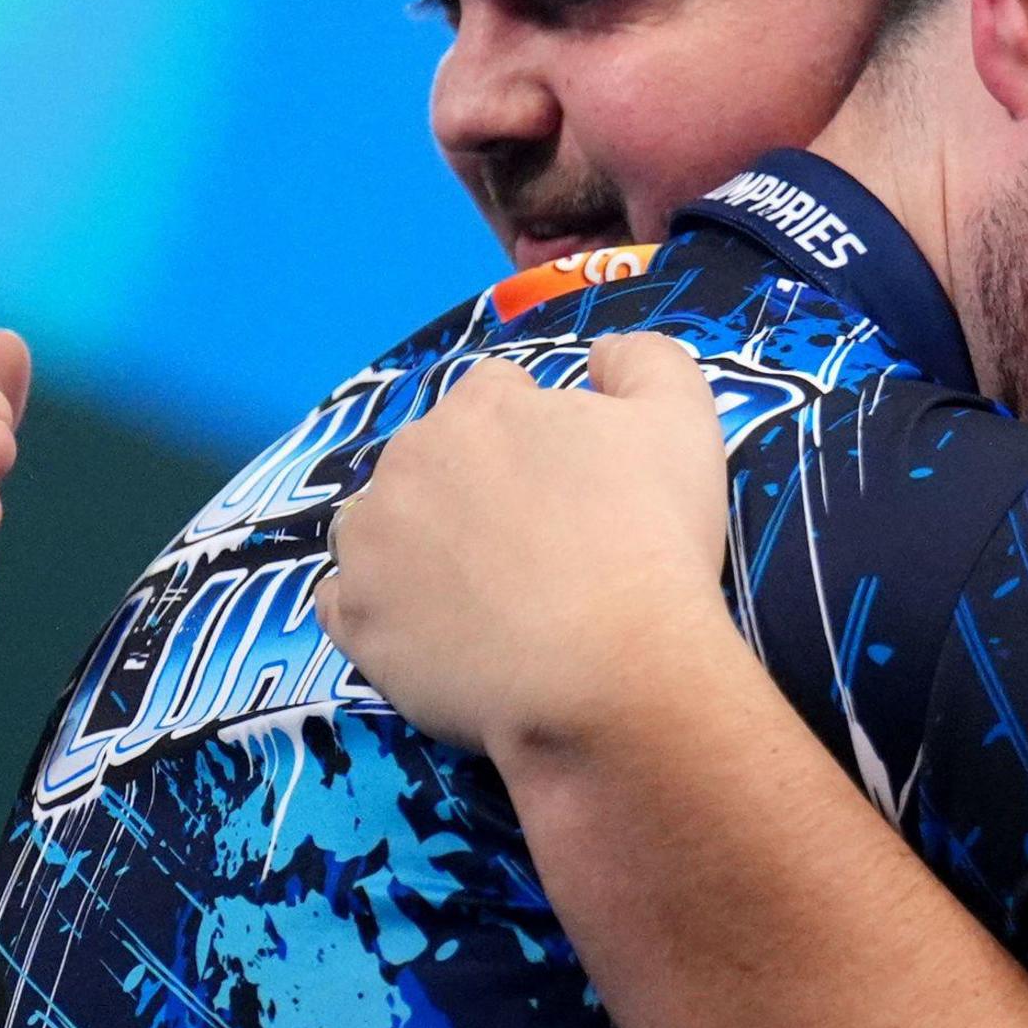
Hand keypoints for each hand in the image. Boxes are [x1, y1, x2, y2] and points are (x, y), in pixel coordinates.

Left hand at [320, 334, 735, 761]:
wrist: (614, 672)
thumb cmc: (652, 541)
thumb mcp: (682, 421)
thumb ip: (643, 360)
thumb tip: (598, 356)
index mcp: (481, 404)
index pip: (495, 392)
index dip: (535, 437)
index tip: (568, 488)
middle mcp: (408, 459)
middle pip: (432, 457)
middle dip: (472, 487)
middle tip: (534, 547)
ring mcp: (370, 542)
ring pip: (379, 524)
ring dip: (415, 543)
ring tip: (478, 594)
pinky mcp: (355, 621)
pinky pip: (344, 601)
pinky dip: (380, 610)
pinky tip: (431, 633)